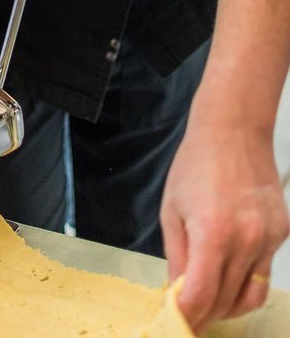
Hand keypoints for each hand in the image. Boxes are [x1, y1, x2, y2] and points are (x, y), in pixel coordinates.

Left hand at [161, 120, 288, 334]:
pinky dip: (245, 282)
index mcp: (213, 234)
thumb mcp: (172, 212)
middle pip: (228, 301)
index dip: (187, 316)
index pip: (202, 295)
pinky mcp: (283, 233)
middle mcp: (248, 241)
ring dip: (228, 307)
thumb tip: (177, 292)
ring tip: (207, 305)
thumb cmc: (194, 167)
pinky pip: (264, 271)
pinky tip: (227, 274)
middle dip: (205, 316)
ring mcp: (271, 238)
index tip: (175, 323)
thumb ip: (176, 257)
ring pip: (253, 294)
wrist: (233, 132)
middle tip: (188, 320)